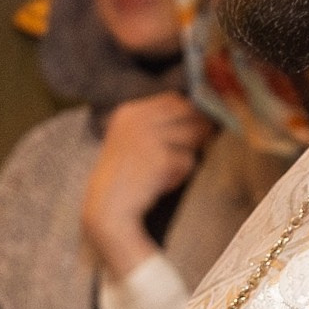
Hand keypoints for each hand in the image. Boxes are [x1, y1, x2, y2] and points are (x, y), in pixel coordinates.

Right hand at [82, 94, 210, 278]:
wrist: (107, 210)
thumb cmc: (123, 179)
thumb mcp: (132, 141)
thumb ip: (158, 125)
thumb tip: (202, 117)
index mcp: (129, 112)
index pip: (174, 99)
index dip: (192, 111)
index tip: (201, 123)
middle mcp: (139, 119)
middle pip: (189, 112)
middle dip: (199, 130)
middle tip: (197, 147)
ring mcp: (149, 137)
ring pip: (194, 135)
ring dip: (187, 155)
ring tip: (165, 172)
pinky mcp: (161, 158)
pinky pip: (188, 161)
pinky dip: (180, 176)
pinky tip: (162, 184)